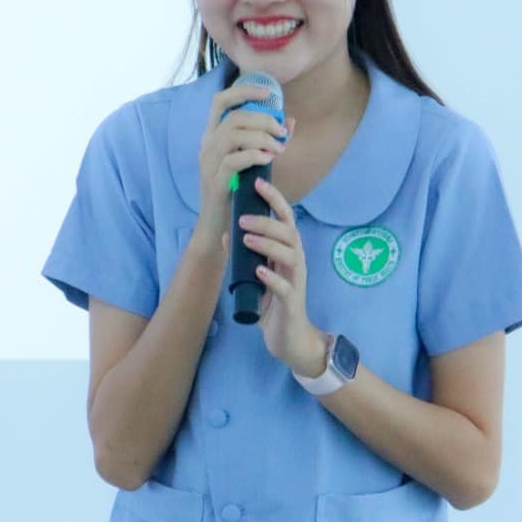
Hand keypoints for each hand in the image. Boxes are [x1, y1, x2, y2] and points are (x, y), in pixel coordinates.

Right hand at [192, 80, 288, 247]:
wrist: (219, 226)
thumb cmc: (237, 192)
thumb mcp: (253, 162)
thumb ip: (269, 142)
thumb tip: (289, 121)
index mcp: (213, 137)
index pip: (220, 101)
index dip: (243, 91)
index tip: (268, 92)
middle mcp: (207, 146)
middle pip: (233, 117)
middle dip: (262, 119)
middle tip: (281, 132)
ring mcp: (208, 164)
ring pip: (232, 135)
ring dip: (260, 138)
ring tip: (278, 148)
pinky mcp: (215, 182)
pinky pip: (234, 160)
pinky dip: (255, 155)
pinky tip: (269, 159)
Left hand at [239, 177, 326, 373]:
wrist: (289, 338)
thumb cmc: (274, 302)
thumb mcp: (258, 273)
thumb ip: (247, 255)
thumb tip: (224, 233)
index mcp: (288, 251)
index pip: (285, 219)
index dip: (274, 199)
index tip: (258, 183)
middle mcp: (296, 262)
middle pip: (289, 233)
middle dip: (266, 222)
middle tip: (242, 218)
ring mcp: (296, 282)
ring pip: (289, 255)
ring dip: (267, 244)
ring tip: (246, 238)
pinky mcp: (292, 303)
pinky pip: (286, 287)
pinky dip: (272, 278)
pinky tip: (258, 271)